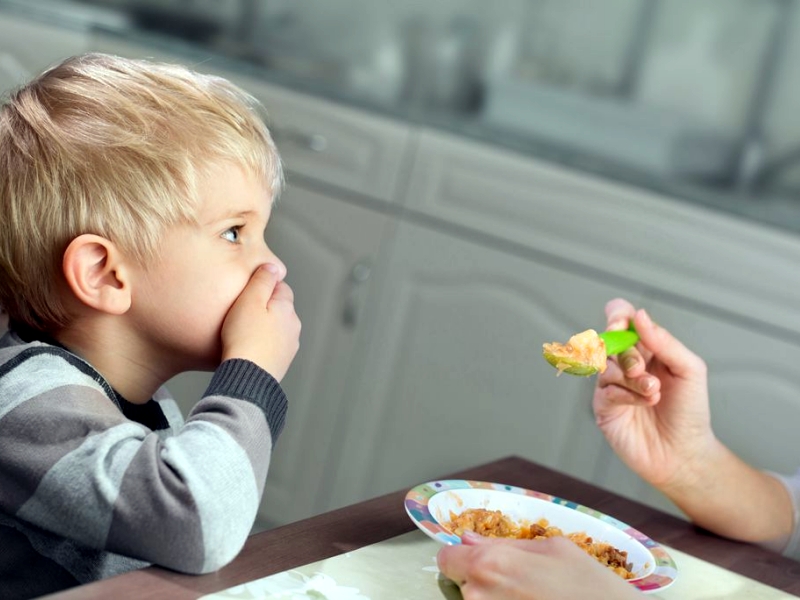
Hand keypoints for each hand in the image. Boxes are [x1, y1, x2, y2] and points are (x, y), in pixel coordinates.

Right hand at [221, 263, 300, 380]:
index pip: (280, 287)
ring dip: (263, 327)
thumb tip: (273, 266)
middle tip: (241, 313)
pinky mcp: (281, 362)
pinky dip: (262, 344)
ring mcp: (289, 346)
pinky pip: (271, 346)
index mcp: (287, 308)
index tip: (247, 292)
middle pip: (279, 308)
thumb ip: (262, 280)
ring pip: (276, 328)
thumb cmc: (245, 338)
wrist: (248, 376)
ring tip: (241, 333)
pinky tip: (247, 348)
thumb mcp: (250, 300)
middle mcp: (293, 326)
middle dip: (263, 308)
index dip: (263, 287)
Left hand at [437, 532, 641, 599]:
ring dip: (493, 598)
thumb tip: (470, 539)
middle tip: (516, 583)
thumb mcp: (553, 548)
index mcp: (490, 563)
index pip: (446, 558)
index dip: (461, 556)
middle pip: (461, 583)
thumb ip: (506, 543)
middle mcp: (480, 594)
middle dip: (480, 580)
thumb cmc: (591, 587)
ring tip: (530, 596)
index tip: (476, 560)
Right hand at [593, 298, 713, 489]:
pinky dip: (626, 394)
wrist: (684, 452)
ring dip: (632, 377)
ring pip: (606, 365)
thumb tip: (639, 316)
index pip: (621, 318)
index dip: (616, 315)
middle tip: (643, 369)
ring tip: (653, 392)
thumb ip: (665, 341)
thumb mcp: (689, 369)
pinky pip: (605, 389)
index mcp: (645, 347)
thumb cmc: (690, 411)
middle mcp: (625, 362)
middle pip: (609, 340)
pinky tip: (644, 403)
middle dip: (627, 354)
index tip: (621, 324)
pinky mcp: (603, 406)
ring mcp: (612, 384)